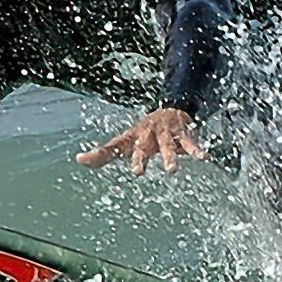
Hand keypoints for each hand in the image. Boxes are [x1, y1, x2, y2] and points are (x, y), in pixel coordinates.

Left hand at [76, 108, 207, 174]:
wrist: (170, 108)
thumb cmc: (143, 132)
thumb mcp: (125, 142)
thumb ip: (104, 154)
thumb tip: (79, 160)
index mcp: (130, 138)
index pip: (112, 146)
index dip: (98, 154)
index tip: (82, 159)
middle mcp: (145, 134)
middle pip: (142, 147)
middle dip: (140, 158)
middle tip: (138, 172)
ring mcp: (163, 132)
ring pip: (167, 145)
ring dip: (170, 156)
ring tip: (172, 170)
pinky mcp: (180, 132)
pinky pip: (188, 142)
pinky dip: (195, 149)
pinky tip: (203, 157)